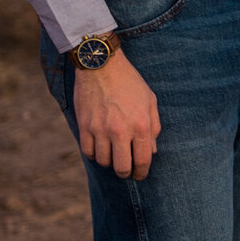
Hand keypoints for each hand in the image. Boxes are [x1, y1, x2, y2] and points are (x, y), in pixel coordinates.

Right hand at [73, 49, 160, 178]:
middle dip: (126, 173)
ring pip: (103, 161)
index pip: (143, 160)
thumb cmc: (129, 82)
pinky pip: (88, 152)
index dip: (142, 172)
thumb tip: (152, 150)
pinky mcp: (84, 126)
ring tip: (112, 156)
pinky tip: (99, 149)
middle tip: (126, 170)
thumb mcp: (150, 101)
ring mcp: (100, 129)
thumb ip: (154, 127)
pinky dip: (94, 154)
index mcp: (140, 125)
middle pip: (122, 167)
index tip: (140, 175)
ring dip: (109, 162)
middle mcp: (120, 130)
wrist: (102, 66)